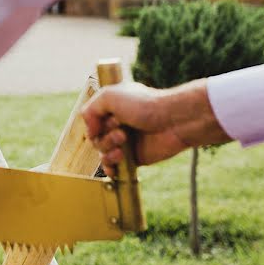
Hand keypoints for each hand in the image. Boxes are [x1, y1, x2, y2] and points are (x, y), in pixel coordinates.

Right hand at [80, 79, 230, 176]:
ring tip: (124, 142)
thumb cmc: (144, 104)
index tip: (106, 120)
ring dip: (108, 148)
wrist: (173, 121)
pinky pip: (114, 167)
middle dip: (104, 136)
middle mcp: (117, 124)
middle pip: (95, 138)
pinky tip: (115, 165)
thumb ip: (90, 110)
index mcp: (112, 107)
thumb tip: (90, 131)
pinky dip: (110, 168)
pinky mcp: (134, 158)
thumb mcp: (109, 95)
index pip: (90, 120)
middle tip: (121, 130)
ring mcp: (125, 142)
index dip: (93, 123)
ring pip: (102, 152)